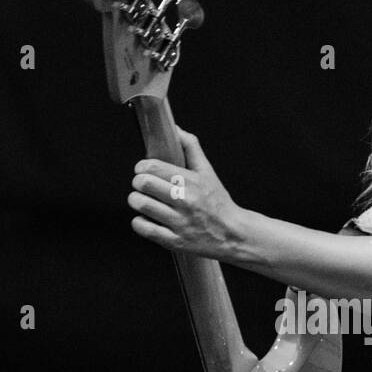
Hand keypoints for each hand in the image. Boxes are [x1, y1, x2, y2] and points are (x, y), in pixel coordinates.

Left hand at [128, 127, 242, 257]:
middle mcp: (185, 201)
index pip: (153, 167)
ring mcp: (179, 222)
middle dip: (138, 182)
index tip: (143, 169)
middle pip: (144, 183)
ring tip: (142, 200)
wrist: (234, 234)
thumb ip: (191, 148)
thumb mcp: (208, 172)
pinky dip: (139, 222)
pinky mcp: (174, 241)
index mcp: (191, 182)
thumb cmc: (218, 203)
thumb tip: (176, 130)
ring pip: (141, 205)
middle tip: (142, 184)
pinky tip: (146, 218)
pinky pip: (144, 228)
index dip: (142, 166)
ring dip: (136, 200)